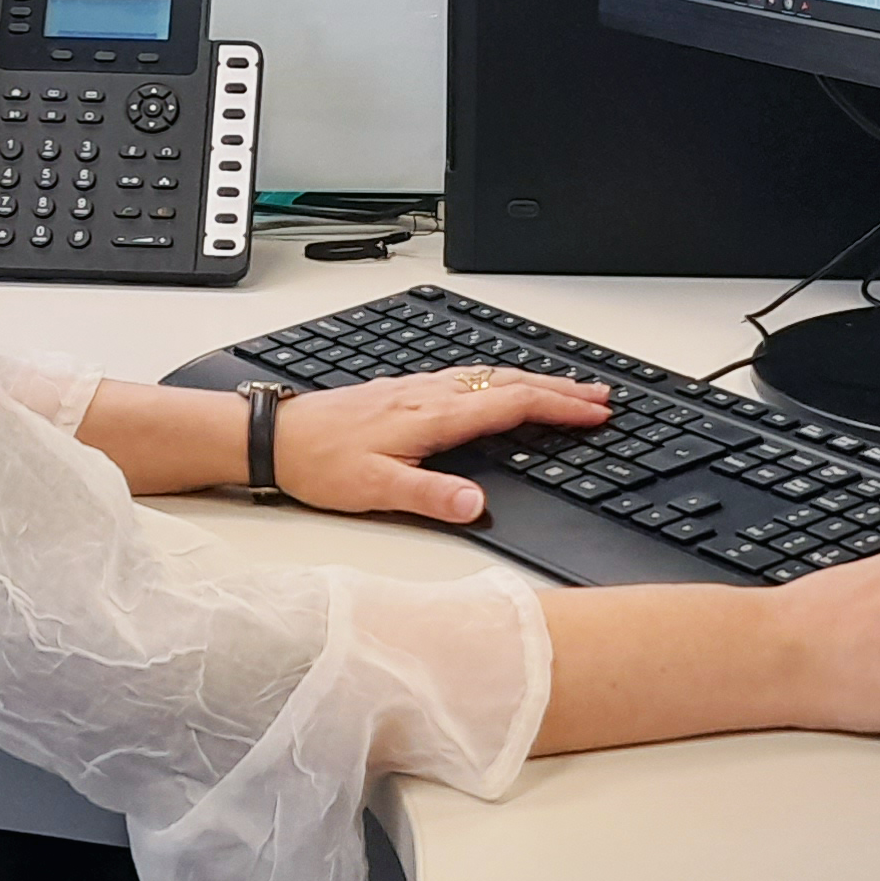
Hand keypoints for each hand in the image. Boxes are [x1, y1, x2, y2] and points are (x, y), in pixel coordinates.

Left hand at [273, 366, 612, 524]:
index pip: (512, 404)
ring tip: (567, 388)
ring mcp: (418, 388)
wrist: (278, 436)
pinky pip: (468, 377)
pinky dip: (502, 379)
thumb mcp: (376, 489)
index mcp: (433, 415)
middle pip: (510, 383)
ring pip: (490, 376)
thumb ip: (430, 495)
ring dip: (535, 380)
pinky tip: (501, 386)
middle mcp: (431, 394)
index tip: (596, 413)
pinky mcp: (404, 390)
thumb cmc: (320, 462)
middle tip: (601, 395)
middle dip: (561, 388)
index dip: (559, 408)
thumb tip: (476, 504)